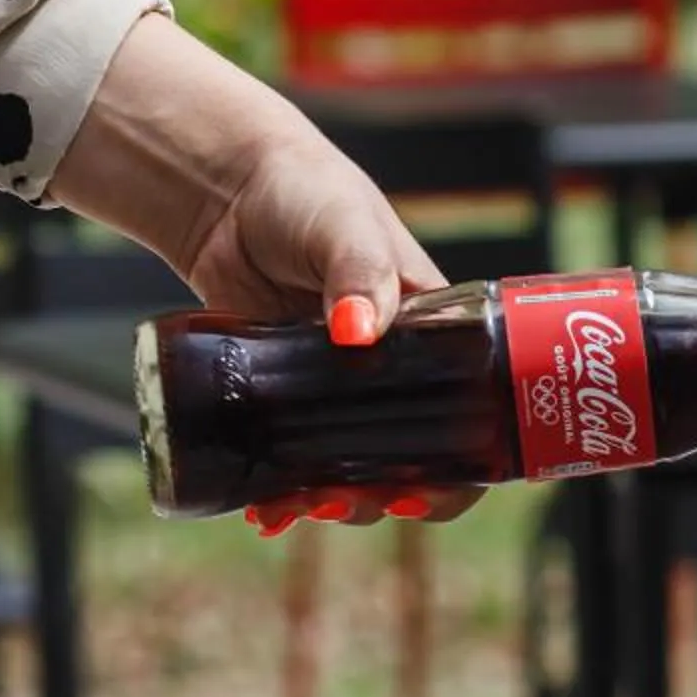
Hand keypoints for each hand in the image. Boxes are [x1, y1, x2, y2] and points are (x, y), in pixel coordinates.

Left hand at [49, 15, 482, 528]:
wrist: (224, 189)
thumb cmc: (305, 191)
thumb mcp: (345, 224)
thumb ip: (361, 273)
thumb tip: (356, 329)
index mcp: (436, 335)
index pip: (473, 413)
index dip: (462, 464)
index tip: (427, 491)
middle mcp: (396, 369)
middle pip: (415, 455)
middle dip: (392, 492)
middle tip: (354, 500)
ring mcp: (338, 386)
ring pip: (354, 462)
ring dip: (336, 497)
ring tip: (302, 507)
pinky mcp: (284, 391)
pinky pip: (295, 452)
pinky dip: (284, 487)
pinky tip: (266, 506)